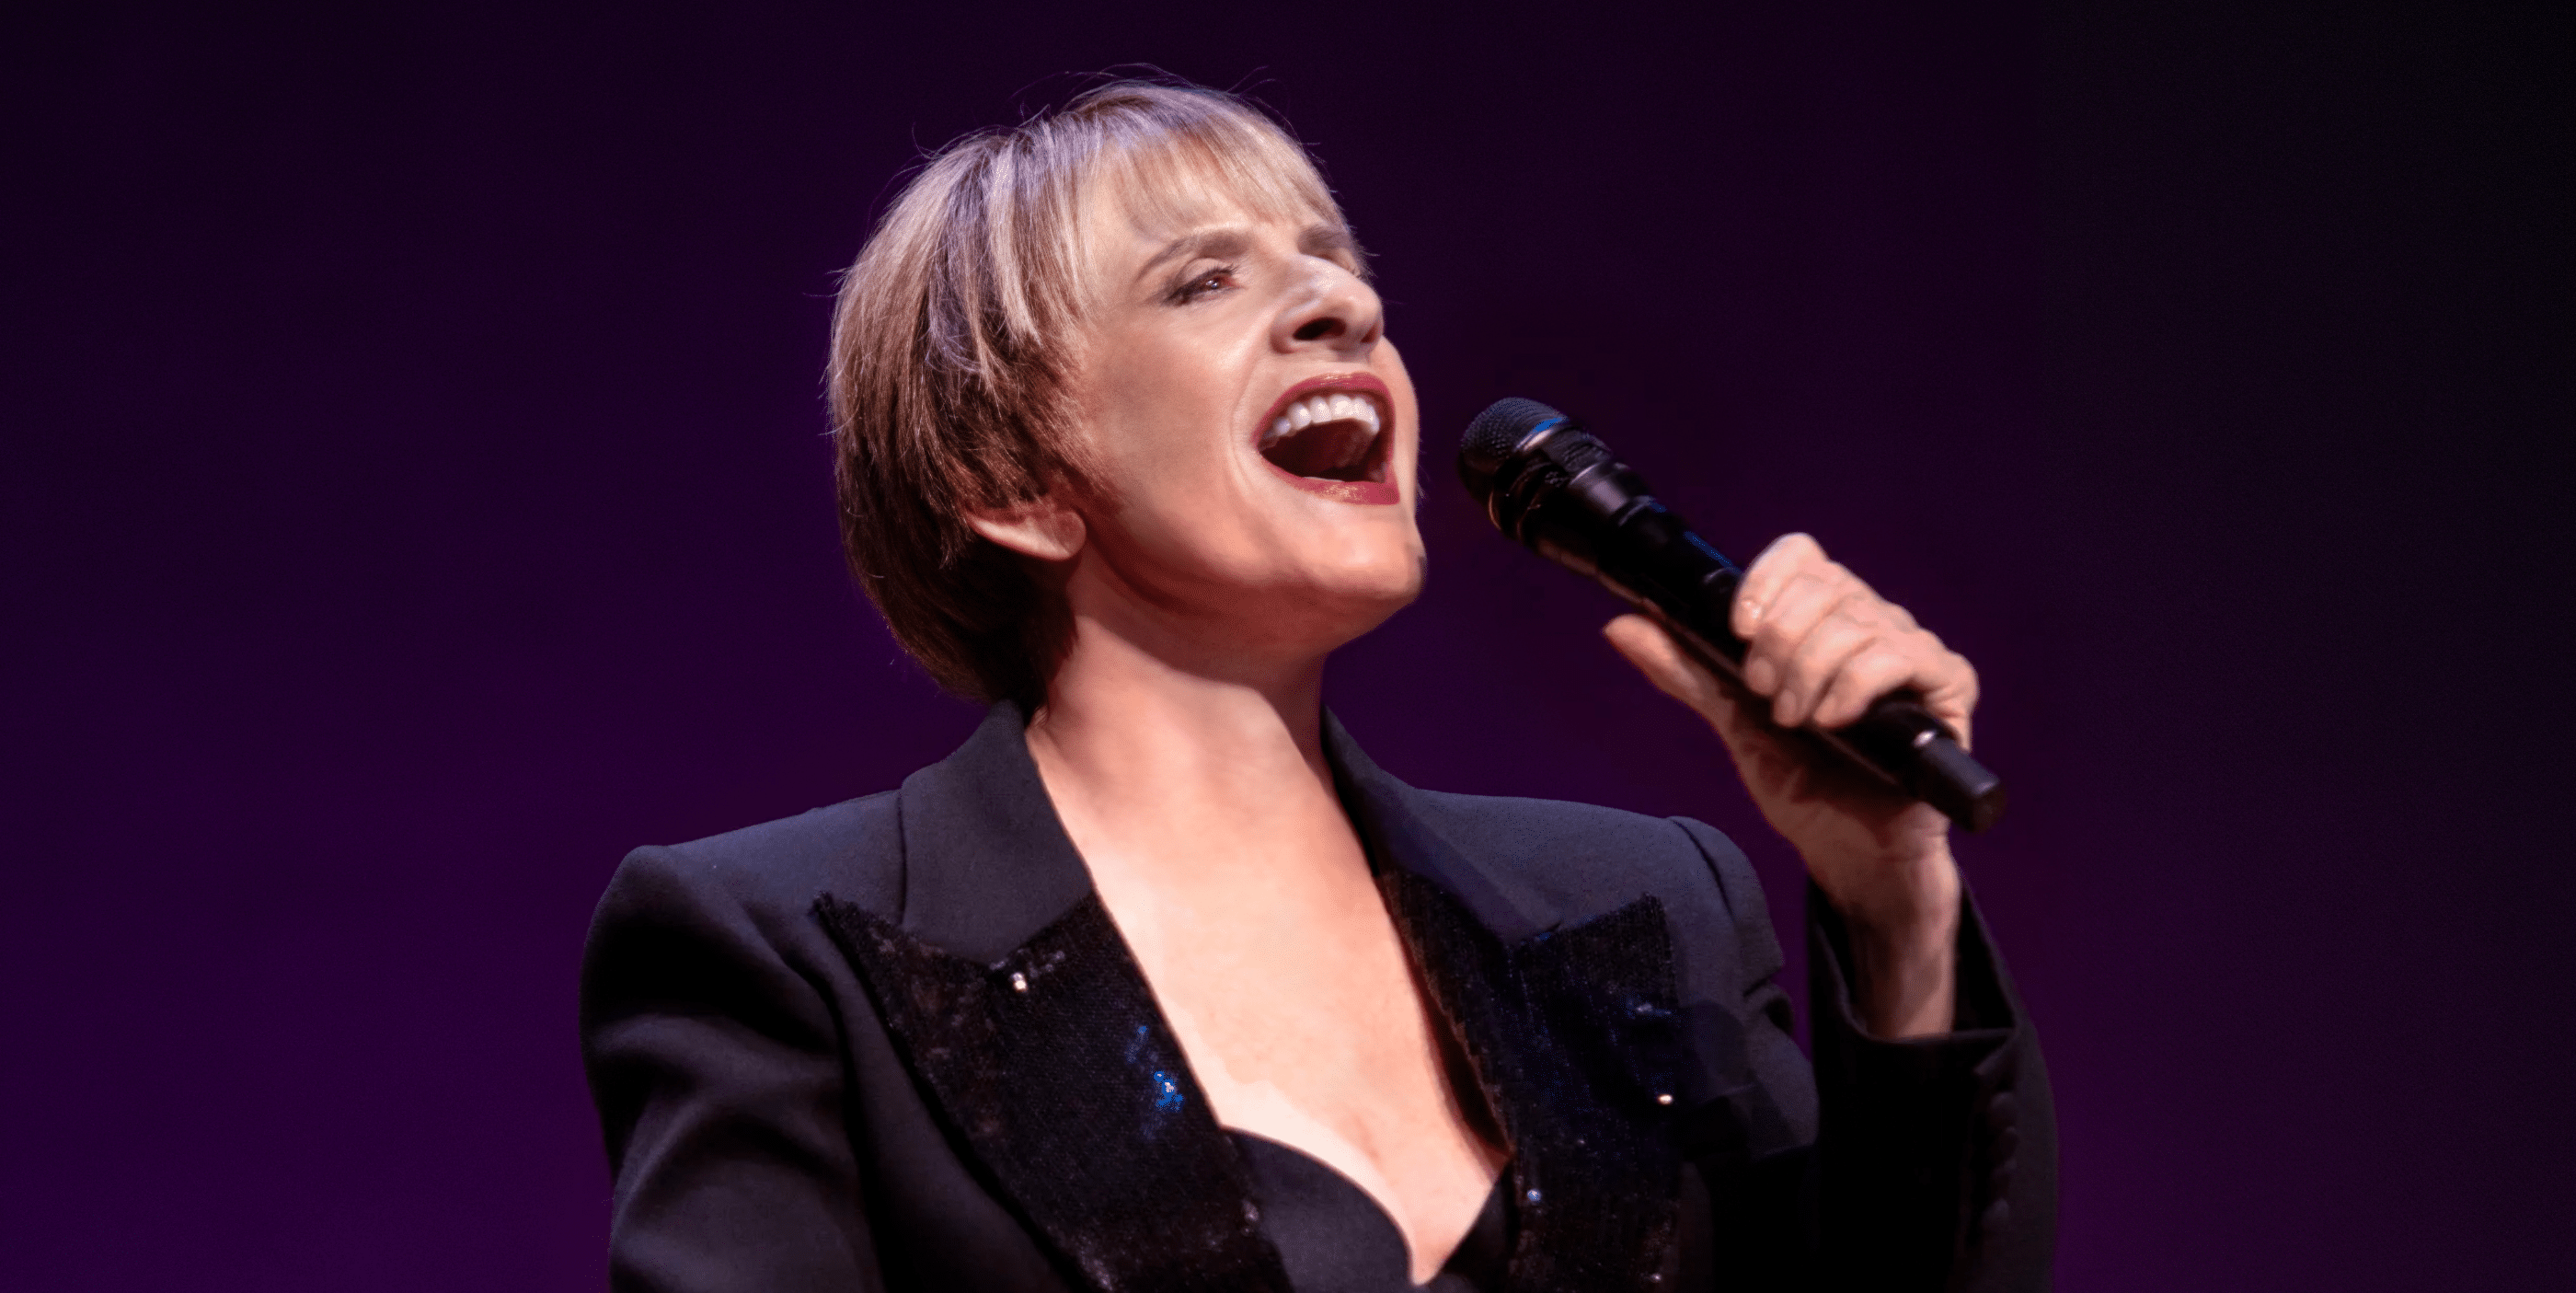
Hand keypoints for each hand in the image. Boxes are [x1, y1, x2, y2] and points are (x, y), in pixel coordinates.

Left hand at [1603, 533, 1971, 1036]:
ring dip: (1810, 673)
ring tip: (1797, 722)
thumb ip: (1686, 671)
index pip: (1800, 555)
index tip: (1736, 632)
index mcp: (1823, 618)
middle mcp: (1872, 621)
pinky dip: (1855, 686)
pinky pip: (1902, 654)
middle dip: (1777, 642)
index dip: (1764, 584)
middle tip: (1764, 696)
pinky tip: (1834, 721)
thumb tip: (1620, 625)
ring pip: (1857, 620)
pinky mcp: (1949, 685)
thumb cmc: (1803, 781)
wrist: (1846, 849)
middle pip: (1824, 584)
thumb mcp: (1734, 722)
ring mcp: (1913, 650)